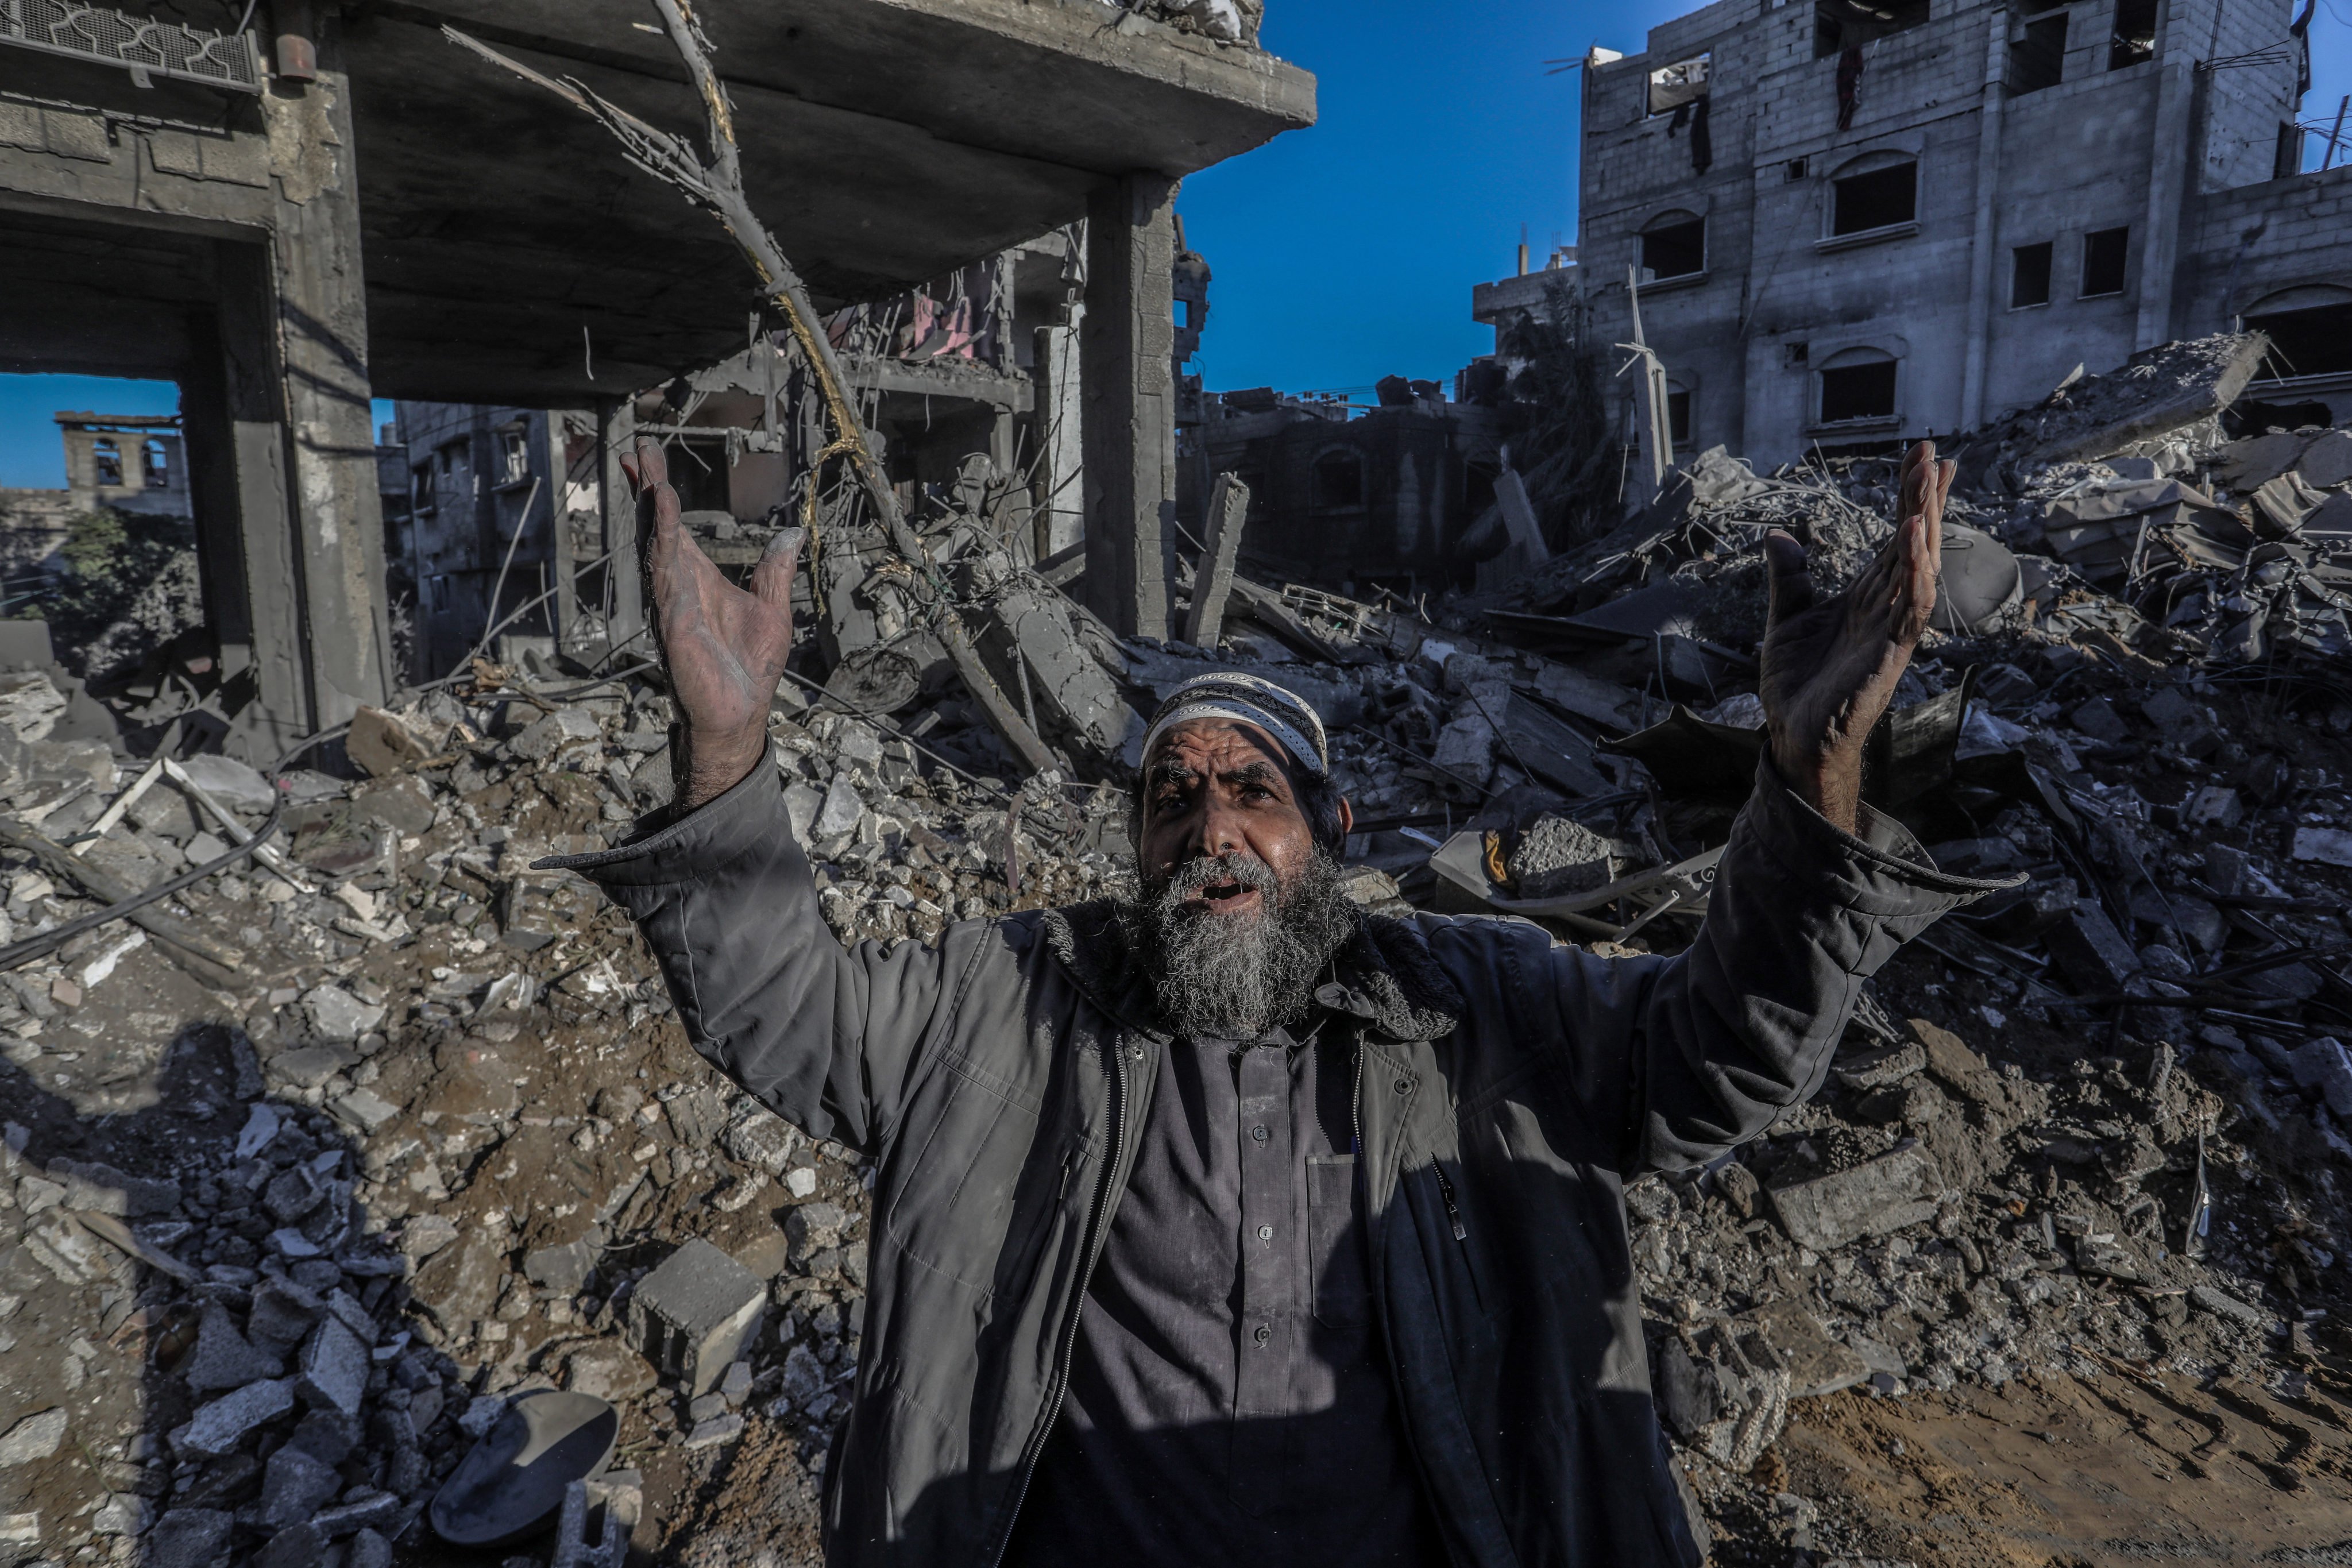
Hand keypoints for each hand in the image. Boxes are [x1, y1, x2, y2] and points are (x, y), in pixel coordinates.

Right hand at [622, 437, 801, 808]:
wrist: (740, 713)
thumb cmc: (749, 669)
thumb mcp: (773, 609)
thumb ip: (775, 571)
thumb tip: (791, 536)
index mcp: (701, 579)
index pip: (677, 528)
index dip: (663, 495)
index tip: (650, 462)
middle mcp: (681, 585)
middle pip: (660, 527)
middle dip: (649, 488)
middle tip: (638, 451)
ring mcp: (674, 601)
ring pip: (658, 543)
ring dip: (654, 507)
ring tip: (648, 470)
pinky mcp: (676, 619)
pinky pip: (668, 573)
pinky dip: (666, 542)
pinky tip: (666, 514)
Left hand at [1758, 439, 1950, 832]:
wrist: (1794, 734)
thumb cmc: (1797, 683)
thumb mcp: (1786, 617)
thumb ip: (1790, 577)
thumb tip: (1778, 535)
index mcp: (1865, 595)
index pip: (1894, 536)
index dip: (1909, 498)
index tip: (1923, 458)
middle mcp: (1886, 607)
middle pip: (1913, 543)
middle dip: (1925, 498)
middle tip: (1935, 453)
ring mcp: (1891, 630)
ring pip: (1918, 568)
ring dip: (1925, 526)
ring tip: (1928, 483)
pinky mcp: (1889, 654)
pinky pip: (1910, 608)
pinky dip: (1914, 573)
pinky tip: (1915, 538)